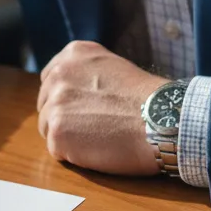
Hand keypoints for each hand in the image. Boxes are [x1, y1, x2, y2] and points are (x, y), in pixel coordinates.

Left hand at [37, 40, 164, 175]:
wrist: (165, 120)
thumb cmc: (149, 100)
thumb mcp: (112, 67)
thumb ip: (85, 73)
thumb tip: (69, 90)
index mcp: (72, 55)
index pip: (50, 80)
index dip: (68, 98)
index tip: (86, 107)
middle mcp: (58, 75)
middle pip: (45, 105)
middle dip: (65, 117)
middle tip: (96, 125)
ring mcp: (55, 103)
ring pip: (48, 128)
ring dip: (69, 137)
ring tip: (101, 136)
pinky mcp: (57, 132)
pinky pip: (56, 150)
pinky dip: (75, 155)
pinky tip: (99, 148)